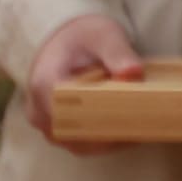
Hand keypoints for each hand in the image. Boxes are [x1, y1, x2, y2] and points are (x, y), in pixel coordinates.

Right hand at [28, 10, 146, 151]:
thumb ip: (118, 54)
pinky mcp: (52, 130)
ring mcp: (43, 123)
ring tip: (137, 130)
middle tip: (143, 127)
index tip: (132, 118)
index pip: (72, 114)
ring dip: (107, 141)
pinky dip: (101, 142)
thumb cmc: (84, 36)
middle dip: (110, 134)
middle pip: (76, 135)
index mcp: (46, 84)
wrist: (63, 41)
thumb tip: (133, 74)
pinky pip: (77, 144)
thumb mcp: (104, 35)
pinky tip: (125, 132)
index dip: (103, 120)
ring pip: (77, 145)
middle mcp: (38, 110)